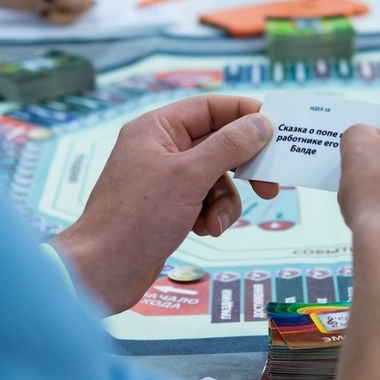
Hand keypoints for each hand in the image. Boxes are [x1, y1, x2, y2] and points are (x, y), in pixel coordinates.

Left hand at [52, 96, 278, 312]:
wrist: (102, 271)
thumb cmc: (136, 218)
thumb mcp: (190, 176)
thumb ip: (229, 146)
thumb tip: (261, 123)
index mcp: (157, 129)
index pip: (211, 108)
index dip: (245, 115)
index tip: (277, 130)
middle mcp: (160, 149)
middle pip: (218, 144)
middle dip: (242, 168)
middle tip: (270, 184)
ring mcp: (163, 180)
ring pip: (216, 178)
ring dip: (225, 201)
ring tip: (214, 222)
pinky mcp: (167, 208)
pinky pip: (205, 201)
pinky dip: (211, 215)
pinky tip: (202, 230)